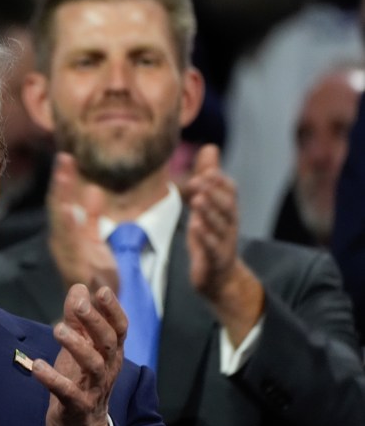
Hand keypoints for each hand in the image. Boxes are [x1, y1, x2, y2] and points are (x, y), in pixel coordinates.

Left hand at [33, 284, 126, 425]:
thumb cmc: (80, 381)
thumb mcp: (79, 347)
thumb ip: (78, 319)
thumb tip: (79, 287)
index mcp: (110, 354)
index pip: (120, 329)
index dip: (113, 309)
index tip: (102, 290)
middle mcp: (107, 370)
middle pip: (109, 343)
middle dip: (96, 323)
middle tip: (80, 306)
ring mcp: (94, 390)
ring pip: (93, 366)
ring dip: (77, 346)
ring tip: (58, 329)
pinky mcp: (77, 407)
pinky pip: (68, 393)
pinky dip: (53, 379)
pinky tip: (37, 366)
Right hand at [47, 153, 118, 292]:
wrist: (97, 309)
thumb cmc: (95, 275)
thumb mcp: (94, 241)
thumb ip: (92, 218)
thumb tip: (92, 190)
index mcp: (66, 234)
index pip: (62, 202)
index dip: (64, 180)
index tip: (66, 157)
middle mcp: (63, 242)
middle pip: (60, 208)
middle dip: (62, 184)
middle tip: (64, 158)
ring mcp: (69, 255)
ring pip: (64, 222)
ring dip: (64, 198)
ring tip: (65, 176)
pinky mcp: (79, 268)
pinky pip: (74, 245)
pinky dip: (70, 228)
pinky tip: (70, 210)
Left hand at [184, 144, 262, 342]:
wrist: (219, 278)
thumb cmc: (211, 236)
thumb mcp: (208, 205)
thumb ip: (209, 178)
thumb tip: (210, 147)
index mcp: (228, 211)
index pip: (230, 192)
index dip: (220, 181)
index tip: (207, 170)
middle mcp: (229, 225)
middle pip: (227, 206)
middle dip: (214, 192)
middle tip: (197, 180)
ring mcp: (224, 243)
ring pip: (220, 226)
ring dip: (209, 211)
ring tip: (196, 198)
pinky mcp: (214, 260)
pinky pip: (212, 247)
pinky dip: (205, 237)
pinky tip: (195, 226)